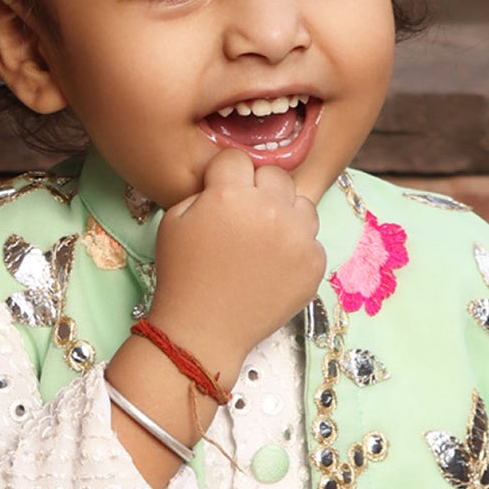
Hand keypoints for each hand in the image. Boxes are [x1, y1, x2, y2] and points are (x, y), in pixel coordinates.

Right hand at [142, 149, 325, 384]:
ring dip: (284, 214)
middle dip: (259, 189)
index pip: (238, 158)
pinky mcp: (314, 264)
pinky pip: (312, 240)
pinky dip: (296, 248)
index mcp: (231, 195)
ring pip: (301, 204)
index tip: (220, 194)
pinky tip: (273, 266)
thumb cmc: (182, 275)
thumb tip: (230, 180)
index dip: (225, 175)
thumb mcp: (174, 220)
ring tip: (262, 240)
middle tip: (243, 218)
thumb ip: (205, 189)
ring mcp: (298, 238)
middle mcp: (270, 210)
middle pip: (275, 175)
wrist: (203, 330)